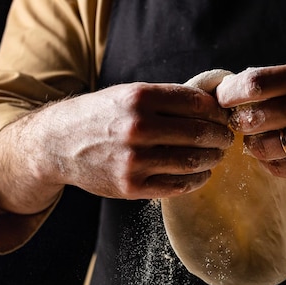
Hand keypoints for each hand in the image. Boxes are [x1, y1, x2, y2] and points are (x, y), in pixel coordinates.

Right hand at [0, 81, 232, 214]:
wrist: (58, 144)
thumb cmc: (99, 117)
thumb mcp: (127, 95)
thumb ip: (164, 100)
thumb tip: (210, 104)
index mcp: (139, 98)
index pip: (196, 103)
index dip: (217, 112)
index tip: (224, 117)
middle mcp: (137, 128)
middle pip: (199, 133)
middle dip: (220, 137)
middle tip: (226, 139)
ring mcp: (134, 161)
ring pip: (192, 162)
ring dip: (212, 160)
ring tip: (216, 157)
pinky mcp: (131, 187)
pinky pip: (176, 186)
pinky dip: (196, 181)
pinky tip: (201, 175)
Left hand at [216, 63, 285, 178]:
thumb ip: (272, 84)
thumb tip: (226, 92)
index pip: (254, 85)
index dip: (229, 95)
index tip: (221, 100)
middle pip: (251, 119)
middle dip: (238, 123)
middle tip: (241, 122)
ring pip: (260, 148)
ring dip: (252, 144)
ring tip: (260, 138)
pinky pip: (276, 168)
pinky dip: (268, 161)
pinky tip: (276, 152)